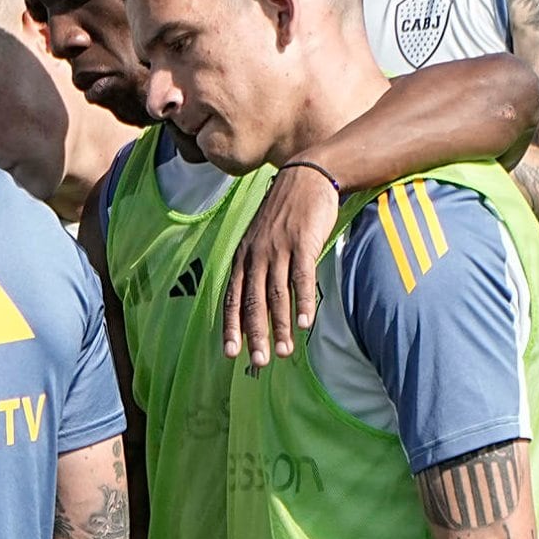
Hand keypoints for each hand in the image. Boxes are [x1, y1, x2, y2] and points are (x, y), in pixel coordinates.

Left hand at [227, 159, 338, 367]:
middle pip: (253, 302)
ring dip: (279, 326)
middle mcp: (256, 255)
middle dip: (255, 335)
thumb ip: (256, 266)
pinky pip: (302, 278)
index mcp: (243, 257)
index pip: (232, 298)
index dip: (231, 327)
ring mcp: (279, 249)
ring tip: (283, 352)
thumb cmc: (285, 212)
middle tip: (258, 362)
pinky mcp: (303, 243)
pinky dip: (302, 302)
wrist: (307, 176)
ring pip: (276, 295)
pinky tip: (304, 323)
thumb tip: (255, 298)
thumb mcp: (261, 238)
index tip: (231, 353)